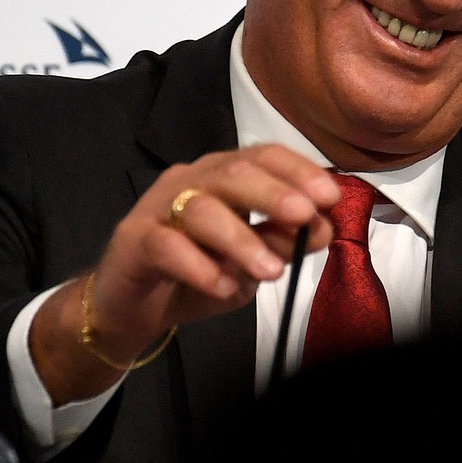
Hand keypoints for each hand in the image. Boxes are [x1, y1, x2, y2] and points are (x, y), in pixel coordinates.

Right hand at [32, 144, 339, 399]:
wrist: (132, 305)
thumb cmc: (196, 272)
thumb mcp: (249, 263)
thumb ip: (282, 242)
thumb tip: (322, 229)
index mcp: (222, 176)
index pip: (262, 157)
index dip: (297, 170)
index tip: (329, 196)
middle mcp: (190, 181)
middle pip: (232, 174)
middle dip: (274, 194)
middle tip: (304, 216)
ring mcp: (158, 207)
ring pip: (202, 210)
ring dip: (241, 240)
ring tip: (271, 272)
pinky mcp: (133, 240)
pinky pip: (167, 246)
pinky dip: (199, 267)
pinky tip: (222, 286)